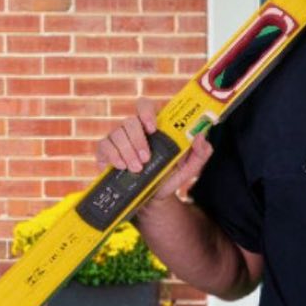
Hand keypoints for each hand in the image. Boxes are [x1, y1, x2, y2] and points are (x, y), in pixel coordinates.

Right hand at [96, 98, 212, 202]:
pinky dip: (113, 156)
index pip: (145, 105)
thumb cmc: (169, 176)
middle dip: (138, 140)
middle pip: (130, 121)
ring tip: (137, 169)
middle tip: (146, 158)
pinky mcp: (106, 151)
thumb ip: (201, 152)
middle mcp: (134, 128)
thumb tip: (201, 135)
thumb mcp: (190, 167)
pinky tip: (121, 167)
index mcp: (154, 126)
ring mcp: (118, 138)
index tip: (153, 128)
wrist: (151, 199)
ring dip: (127, 152)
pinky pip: (104, 145)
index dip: (147, 112)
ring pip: (117, 133)